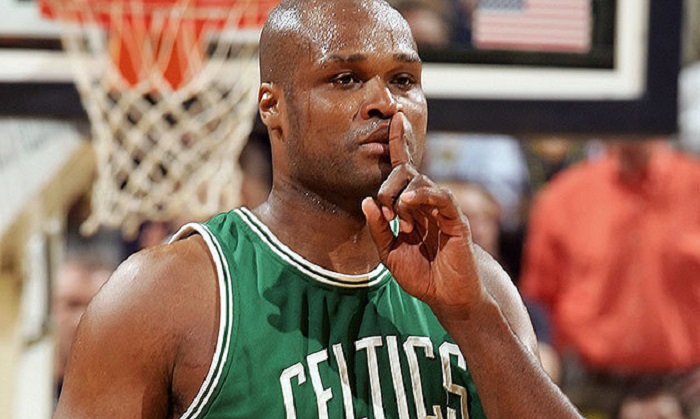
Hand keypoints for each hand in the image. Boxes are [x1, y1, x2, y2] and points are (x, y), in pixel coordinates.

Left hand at [362, 113, 488, 319]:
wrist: (446, 297)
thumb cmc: (421, 275)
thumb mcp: (389, 253)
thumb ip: (378, 228)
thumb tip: (366, 201)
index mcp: (410, 207)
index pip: (402, 171)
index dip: (398, 144)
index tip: (393, 119)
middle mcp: (426, 203)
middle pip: (406, 173)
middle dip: (389, 186)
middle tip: (386, 212)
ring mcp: (442, 209)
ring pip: (421, 182)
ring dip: (402, 196)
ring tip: (399, 218)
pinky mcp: (457, 219)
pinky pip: (441, 197)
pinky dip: (424, 196)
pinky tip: (409, 204)